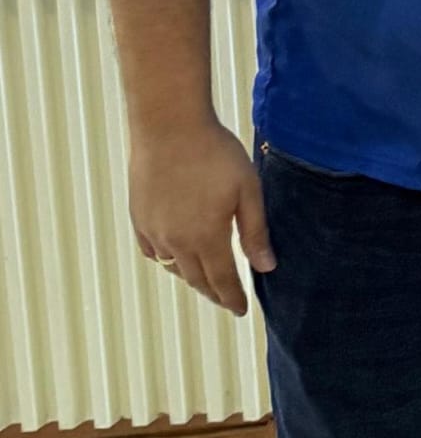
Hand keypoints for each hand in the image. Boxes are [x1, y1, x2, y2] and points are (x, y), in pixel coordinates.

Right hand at [129, 120, 274, 315]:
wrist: (169, 127)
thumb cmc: (215, 154)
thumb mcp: (247, 190)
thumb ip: (254, 231)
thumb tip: (266, 267)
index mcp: (206, 238)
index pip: (222, 280)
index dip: (233, 298)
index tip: (242, 310)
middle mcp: (175, 241)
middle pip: (196, 279)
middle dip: (214, 293)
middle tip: (226, 301)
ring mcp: (153, 230)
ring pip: (172, 266)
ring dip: (190, 277)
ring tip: (205, 279)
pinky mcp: (138, 216)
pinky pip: (152, 250)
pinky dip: (166, 260)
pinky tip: (174, 257)